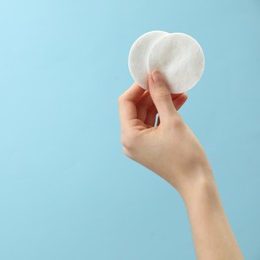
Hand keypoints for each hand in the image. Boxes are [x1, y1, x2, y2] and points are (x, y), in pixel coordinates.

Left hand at [118, 70, 212, 194]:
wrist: (196, 183)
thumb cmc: (184, 155)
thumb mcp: (173, 121)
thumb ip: (161, 96)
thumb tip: (153, 76)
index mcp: (129, 135)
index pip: (126, 102)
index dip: (138, 86)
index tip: (153, 75)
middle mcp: (129, 141)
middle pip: (136, 108)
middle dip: (152, 93)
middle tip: (168, 80)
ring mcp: (138, 145)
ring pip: (146, 115)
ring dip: (160, 102)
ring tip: (178, 90)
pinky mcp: (148, 147)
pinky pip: (152, 124)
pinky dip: (163, 113)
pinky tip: (178, 101)